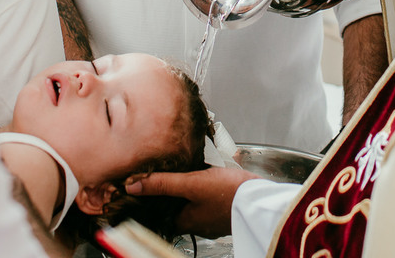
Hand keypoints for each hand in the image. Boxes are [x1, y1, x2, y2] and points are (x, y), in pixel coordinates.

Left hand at [125, 166, 257, 238]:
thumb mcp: (192, 184)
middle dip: (175, 192)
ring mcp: (215, 219)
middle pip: (178, 208)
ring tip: (189, 169)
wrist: (262, 201)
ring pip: (195, 203)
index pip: (162, 214)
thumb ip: (162, 184)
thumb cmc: (228, 193)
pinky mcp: (228, 210)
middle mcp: (199, 224)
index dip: (154, 200)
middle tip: (171, 172)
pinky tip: (210, 175)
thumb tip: (132, 186)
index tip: (149, 185)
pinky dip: (207, 188)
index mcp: (186, 221)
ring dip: (191, 189)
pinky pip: (210, 200)